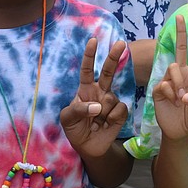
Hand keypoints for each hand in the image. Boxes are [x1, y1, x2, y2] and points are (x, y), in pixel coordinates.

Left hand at [60, 38, 129, 157]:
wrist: (88, 147)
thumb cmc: (76, 129)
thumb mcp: (67, 118)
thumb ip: (78, 109)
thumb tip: (97, 106)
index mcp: (85, 89)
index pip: (87, 69)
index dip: (90, 55)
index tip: (93, 41)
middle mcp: (100, 92)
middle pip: (108, 71)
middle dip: (114, 56)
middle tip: (120, 43)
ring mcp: (111, 101)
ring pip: (110, 98)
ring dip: (102, 111)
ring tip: (97, 121)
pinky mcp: (120, 112)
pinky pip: (119, 109)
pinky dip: (111, 118)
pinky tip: (106, 124)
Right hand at [152, 16, 187, 141]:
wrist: (178, 131)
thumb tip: (187, 95)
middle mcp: (182, 73)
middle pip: (180, 48)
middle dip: (181, 32)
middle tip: (180, 17)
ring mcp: (170, 80)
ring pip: (173, 68)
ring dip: (178, 82)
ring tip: (181, 99)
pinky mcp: (159, 88)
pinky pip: (164, 83)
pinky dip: (170, 94)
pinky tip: (172, 102)